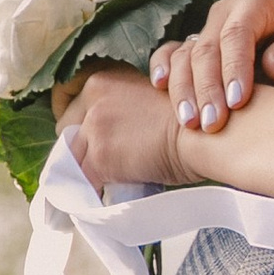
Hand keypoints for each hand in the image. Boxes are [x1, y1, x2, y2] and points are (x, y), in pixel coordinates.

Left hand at [57, 66, 187, 191]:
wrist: (207, 135)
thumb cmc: (190, 120)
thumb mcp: (145, 100)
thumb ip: (120, 109)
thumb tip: (110, 136)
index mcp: (102, 80)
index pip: (72, 109)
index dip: (81, 128)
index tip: (88, 142)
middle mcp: (93, 98)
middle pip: (66, 132)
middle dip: (81, 148)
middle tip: (102, 162)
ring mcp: (95, 128)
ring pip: (73, 158)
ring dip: (87, 170)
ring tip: (106, 180)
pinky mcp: (101, 157)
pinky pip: (84, 181)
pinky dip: (93, 189)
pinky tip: (105, 194)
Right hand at [153, 0, 273, 131]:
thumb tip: (273, 68)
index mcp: (257, 0)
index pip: (237, 35)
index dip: (234, 69)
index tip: (238, 103)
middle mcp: (228, 9)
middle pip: (208, 48)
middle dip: (207, 88)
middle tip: (212, 124)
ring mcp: (211, 25)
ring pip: (188, 54)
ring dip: (185, 88)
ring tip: (191, 122)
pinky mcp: (203, 41)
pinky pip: (174, 51)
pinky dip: (164, 66)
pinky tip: (161, 88)